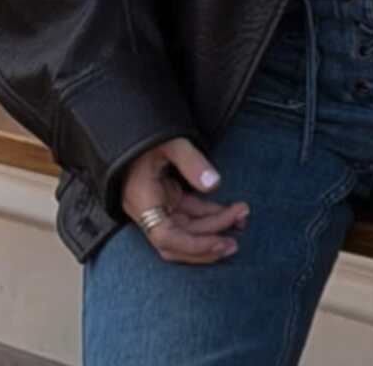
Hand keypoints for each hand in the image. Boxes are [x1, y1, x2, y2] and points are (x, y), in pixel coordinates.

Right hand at [121, 137, 248, 263]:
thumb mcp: (170, 142)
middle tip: (236, 241)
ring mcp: (158, 206)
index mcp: (143, 200)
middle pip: (179, 240)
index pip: (165, 238)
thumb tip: (214, 184)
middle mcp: (148, 210)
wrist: (131, 125)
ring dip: (213, 228)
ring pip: (187, 229)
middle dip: (209, 243)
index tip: (219, 242)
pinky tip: (231, 212)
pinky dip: (210, 216)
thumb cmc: (148, 133)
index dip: (193, 246)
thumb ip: (191, 161)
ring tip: (241, 218)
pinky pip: (190, 215)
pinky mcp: (167, 199)